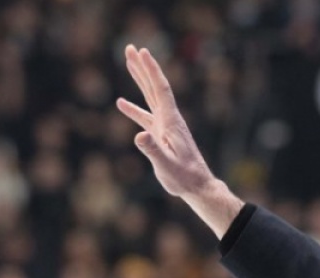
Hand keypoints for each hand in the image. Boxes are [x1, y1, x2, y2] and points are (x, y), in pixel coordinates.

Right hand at [116, 45, 241, 235]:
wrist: (197, 186)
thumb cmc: (184, 178)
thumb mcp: (166, 166)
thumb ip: (153, 150)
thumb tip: (139, 135)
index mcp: (171, 122)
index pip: (161, 89)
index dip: (152, 70)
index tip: (142, 52)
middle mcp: (169, 119)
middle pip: (155, 87)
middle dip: (142, 67)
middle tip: (130, 48)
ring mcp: (165, 127)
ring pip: (150, 97)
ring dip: (139, 80)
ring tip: (128, 63)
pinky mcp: (161, 135)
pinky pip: (145, 116)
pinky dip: (133, 109)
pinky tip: (121, 103)